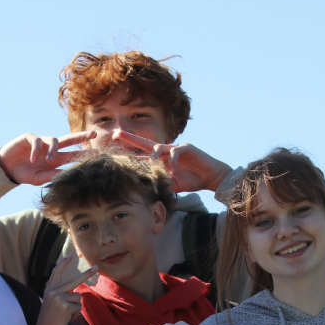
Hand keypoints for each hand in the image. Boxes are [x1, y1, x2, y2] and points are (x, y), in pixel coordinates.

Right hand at [0, 131, 93, 185]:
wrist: (7, 169)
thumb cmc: (25, 174)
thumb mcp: (40, 178)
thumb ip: (53, 176)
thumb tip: (67, 175)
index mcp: (56, 159)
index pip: (72, 154)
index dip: (83, 153)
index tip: (97, 153)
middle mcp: (51, 149)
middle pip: (69, 139)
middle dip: (81, 137)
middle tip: (93, 135)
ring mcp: (41, 142)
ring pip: (54, 140)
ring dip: (54, 150)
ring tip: (50, 161)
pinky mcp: (30, 137)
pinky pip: (37, 141)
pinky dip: (36, 150)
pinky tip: (33, 159)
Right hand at [32, 257, 97, 324]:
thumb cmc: (51, 322)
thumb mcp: (53, 305)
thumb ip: (62, 297)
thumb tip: (79, 294)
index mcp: (49, 290)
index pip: (56, 273)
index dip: (63, 263)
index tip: (70, 255)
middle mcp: (53, 291)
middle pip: (74, 280)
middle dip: (87, 274)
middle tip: (96, 267)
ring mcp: (59, 297)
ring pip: (78, 298)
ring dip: (75, 309)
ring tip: (66, 316)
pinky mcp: (65, 305)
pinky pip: (78, 308)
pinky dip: (75, 315)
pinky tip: (66, 320)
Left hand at [109, 129, 232, 192]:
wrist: (210, 176)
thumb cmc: (191, 179)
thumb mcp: (172, 183)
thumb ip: (160, 182)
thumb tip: (145, 190)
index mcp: (160, 159)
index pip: (142, 153)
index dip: (130, 152)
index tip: (114, 150)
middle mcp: (165, 151)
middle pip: (144, 142)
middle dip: (130, 137)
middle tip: (116, 134)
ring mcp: (175, 148)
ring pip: (158, 147)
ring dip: (154, 157)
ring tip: (155, 167)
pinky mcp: (186, 147)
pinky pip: (175, 152)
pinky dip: (172, 162)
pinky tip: (173, 171)